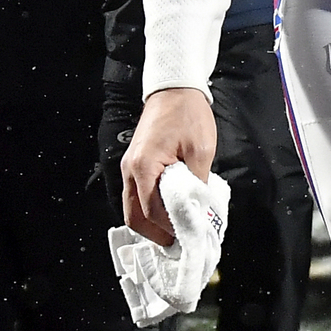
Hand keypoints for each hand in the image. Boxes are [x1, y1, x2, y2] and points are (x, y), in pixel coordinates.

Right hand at [122, 87, 218, 244]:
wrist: (174, 88)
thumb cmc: (188, 115)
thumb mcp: (201, 151)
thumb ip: (196, 185)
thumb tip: (198, 212)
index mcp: (144, 165)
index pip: (152, 211)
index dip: (170, 228)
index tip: (190, 236)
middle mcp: (130, 169)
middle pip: (134, 216)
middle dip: (156, 233)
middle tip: (181, 242)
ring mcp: (130, 168)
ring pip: (133, 209)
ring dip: (152, 224)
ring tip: (177, 231)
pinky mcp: (135, 165)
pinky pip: (137, 196)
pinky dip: (150, 210)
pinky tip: (171, 213)